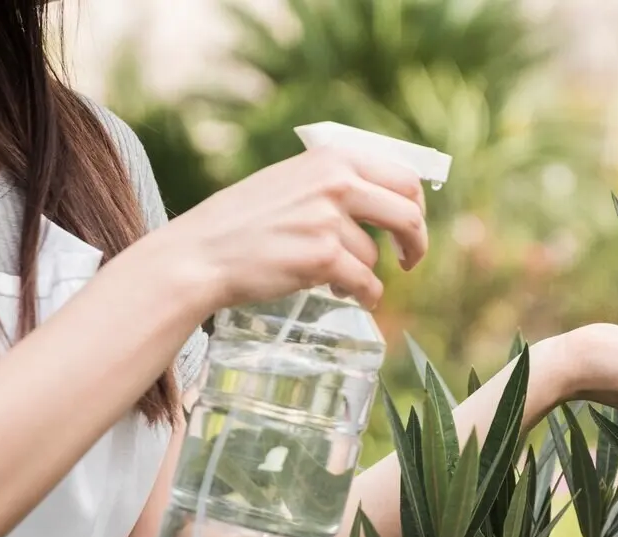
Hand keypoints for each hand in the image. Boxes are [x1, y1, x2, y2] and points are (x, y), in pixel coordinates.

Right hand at [131, 146, 428, 314]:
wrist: (200, 254)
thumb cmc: (244, 222)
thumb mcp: (291, 181)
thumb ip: (335, 183)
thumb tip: (392, 199)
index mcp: (331, 158)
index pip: (403, 176)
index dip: (416, 206)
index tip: (412, 225)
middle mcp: (335, 183)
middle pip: (408, 214)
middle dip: (416, 242)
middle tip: (410, 260)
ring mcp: (329, 220)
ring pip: (375, 257)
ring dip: (360, 273)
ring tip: (331, 277)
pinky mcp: (323, 257)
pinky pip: (366, 284)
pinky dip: (362, 296)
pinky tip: (345, 295)